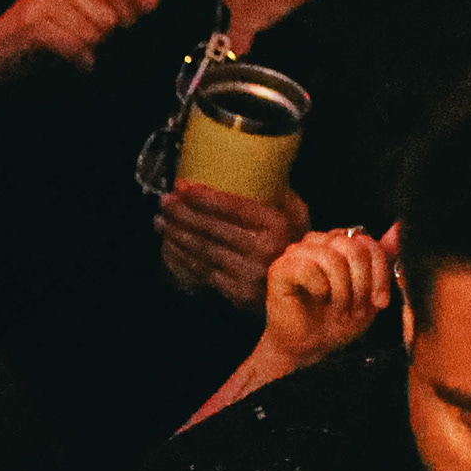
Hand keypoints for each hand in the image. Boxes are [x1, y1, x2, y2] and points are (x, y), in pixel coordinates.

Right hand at [0, 0, 157, 81]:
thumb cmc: (38, 37)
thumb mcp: (81, 16)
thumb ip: (119, 6)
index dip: (127, 16)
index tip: (117, 32)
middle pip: (109, 14)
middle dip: (103, 39)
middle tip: (84, 46)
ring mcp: (43, 0)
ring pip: (94, 32)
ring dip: (89, 52)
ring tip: (74, 55)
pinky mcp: (33, 25)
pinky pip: (75, 45)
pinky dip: (80, 62)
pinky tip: (75, 66)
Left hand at [155, 183, 308, 308]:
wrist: (308, 296)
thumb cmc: (298, 249)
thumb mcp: (299, 218)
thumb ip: (281, 196)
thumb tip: (256, 173)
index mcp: (277, 225)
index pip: (232, 206)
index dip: (203, 196)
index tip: (182, 186)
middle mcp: (263, 249)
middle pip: (212, 228)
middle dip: (183, 213)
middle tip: (165, 202)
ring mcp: (249, 273)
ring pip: (203, 250)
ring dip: (177, 234)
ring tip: (161, 221)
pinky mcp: (238, 293)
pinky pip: (203, 271)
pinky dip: (183, 258)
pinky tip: (171, 246)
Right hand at [247, 226, 384, 368]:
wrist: (309, 346)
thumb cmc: (336, 320)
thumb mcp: (370, 292)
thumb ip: (382, 260)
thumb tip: (398, 229)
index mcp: (338, 243)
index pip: (368, 244)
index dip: (379, 274)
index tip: (380, 302)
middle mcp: (317, 242)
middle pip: (352, 248)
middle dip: (361, 284)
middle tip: (355, 307)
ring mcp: (297, 253)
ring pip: (331, 258)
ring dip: (341, 290)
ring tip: (337, 306)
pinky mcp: (280, 269)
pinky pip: (308, 268)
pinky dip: (319, 288)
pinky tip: (317, 298)